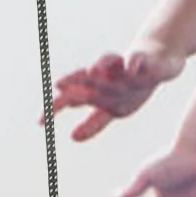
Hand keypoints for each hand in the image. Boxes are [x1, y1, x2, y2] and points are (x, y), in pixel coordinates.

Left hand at [51, 43, 184, 140]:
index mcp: (95, 90)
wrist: (155, 59)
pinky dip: (134, 63)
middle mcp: (105, 76)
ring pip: (109, 63)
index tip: (40, 123)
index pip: (71, 99)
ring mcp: (123, 67)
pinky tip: (132, 68)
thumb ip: (93, 123)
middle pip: (86, 78)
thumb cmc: (128, 86)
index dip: (55, 108)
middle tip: (58, 84)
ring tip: (92, 71)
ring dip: (101, 65)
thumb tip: (73, 137)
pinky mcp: (143, 60)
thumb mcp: (112, 108)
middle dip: (73, 81)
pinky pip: (138, 60)